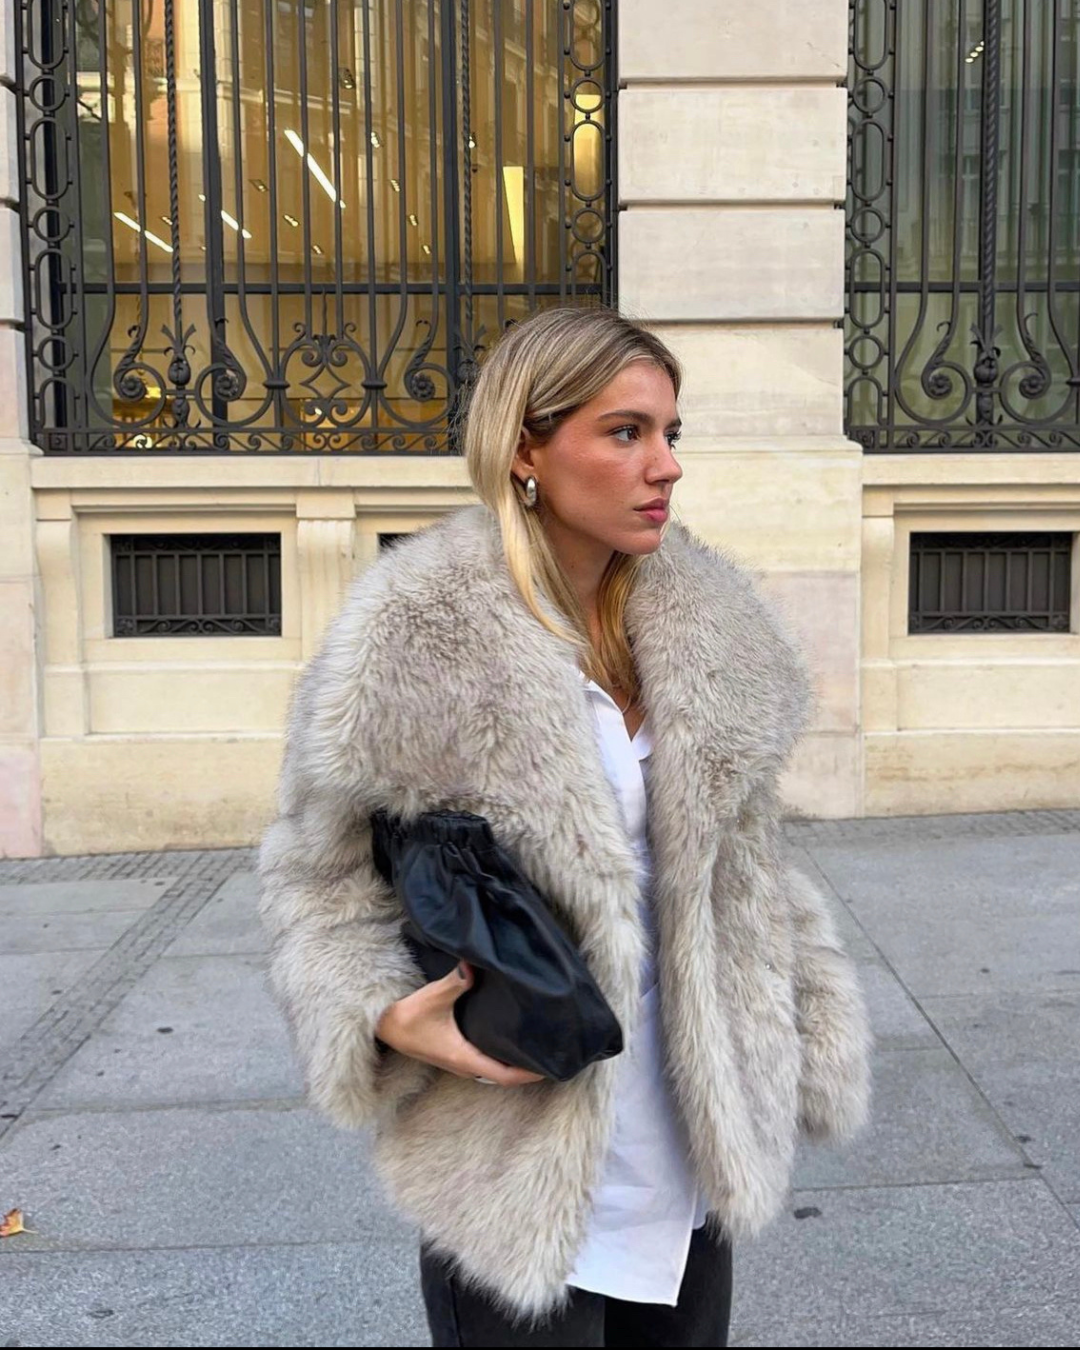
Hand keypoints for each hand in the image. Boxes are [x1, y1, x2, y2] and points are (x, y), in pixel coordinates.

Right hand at [374, 961, 545, 1087]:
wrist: (382, 1027)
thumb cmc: (406, 1016)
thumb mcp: (432, 997)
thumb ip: (455, 982)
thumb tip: (472, 965)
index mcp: (465, 1058)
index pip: (505, 1076)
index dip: (529, 1074)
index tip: (551, 1067)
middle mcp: (464, 1065)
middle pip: (504, 1075)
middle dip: (528, 1069)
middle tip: (551, 1053)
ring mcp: (458, 1061)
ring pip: (493, 1069)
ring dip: (514, 1063)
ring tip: (535, 1046)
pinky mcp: (453, 1053)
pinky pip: (484, 1061)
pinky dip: (501, 1056)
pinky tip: (509, 1038)